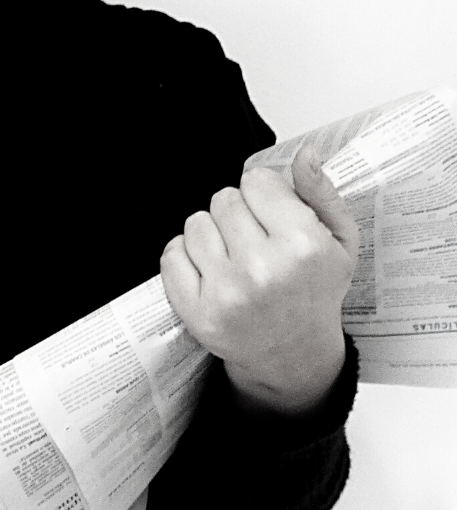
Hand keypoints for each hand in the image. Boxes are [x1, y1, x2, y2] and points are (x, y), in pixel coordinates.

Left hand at [160, 146, 357, 416]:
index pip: (256, 180)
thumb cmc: (314, 292)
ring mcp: (226, 292)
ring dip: (210, 234)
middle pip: (223, 198)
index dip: (263, 193)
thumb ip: (320, 192)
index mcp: (303, 247)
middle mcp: (263, 270)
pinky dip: (186, 258)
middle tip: (254, 241)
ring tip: (234, 257)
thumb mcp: (339, 241)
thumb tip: (304, 154)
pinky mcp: (196, 311)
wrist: (293, 354)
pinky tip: (211, 272)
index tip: (271, 213)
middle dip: (237, 213)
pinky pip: (171, 254)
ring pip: (194, 222)